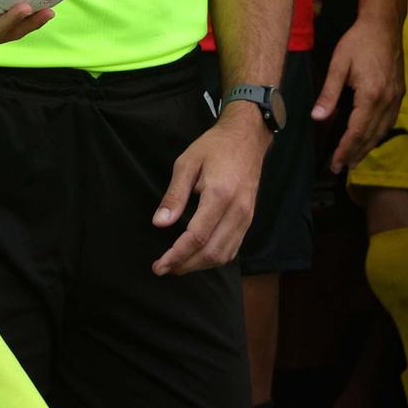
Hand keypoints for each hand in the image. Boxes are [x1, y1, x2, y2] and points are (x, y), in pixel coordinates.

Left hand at [152, 107, 270, 275]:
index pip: (196, 237)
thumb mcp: (186, 163)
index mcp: (220, 196)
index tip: (158, 266)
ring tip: (177, 265)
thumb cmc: (214, 147)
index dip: (176, 255)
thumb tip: (160, 223)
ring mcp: (246, 217)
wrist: (247, 138)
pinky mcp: (249, 219)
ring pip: (224, 255)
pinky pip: (233, 247)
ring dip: (199, 265)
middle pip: (211, 252)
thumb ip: (174, 195)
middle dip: (185, 266)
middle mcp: (237, 211)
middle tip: (163, 269)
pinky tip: (197, 256)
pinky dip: (214, 258)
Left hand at [314, 14, 405, 172]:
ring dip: (367, 147)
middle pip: (371, 136)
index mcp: (371, 95)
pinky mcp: (399, 92)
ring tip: (353, 159)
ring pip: (382, 131)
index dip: (345, 149)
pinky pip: (389, 121)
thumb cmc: (359, 41)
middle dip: (355, 154)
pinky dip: (378, 134)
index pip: (357, 131)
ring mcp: (396, 97)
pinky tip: (369, 138)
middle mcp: (388, 100)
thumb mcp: (338, 65)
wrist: (384, 25)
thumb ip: (328, 93)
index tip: (335, 163)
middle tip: (340, 169)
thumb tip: (318, 117)